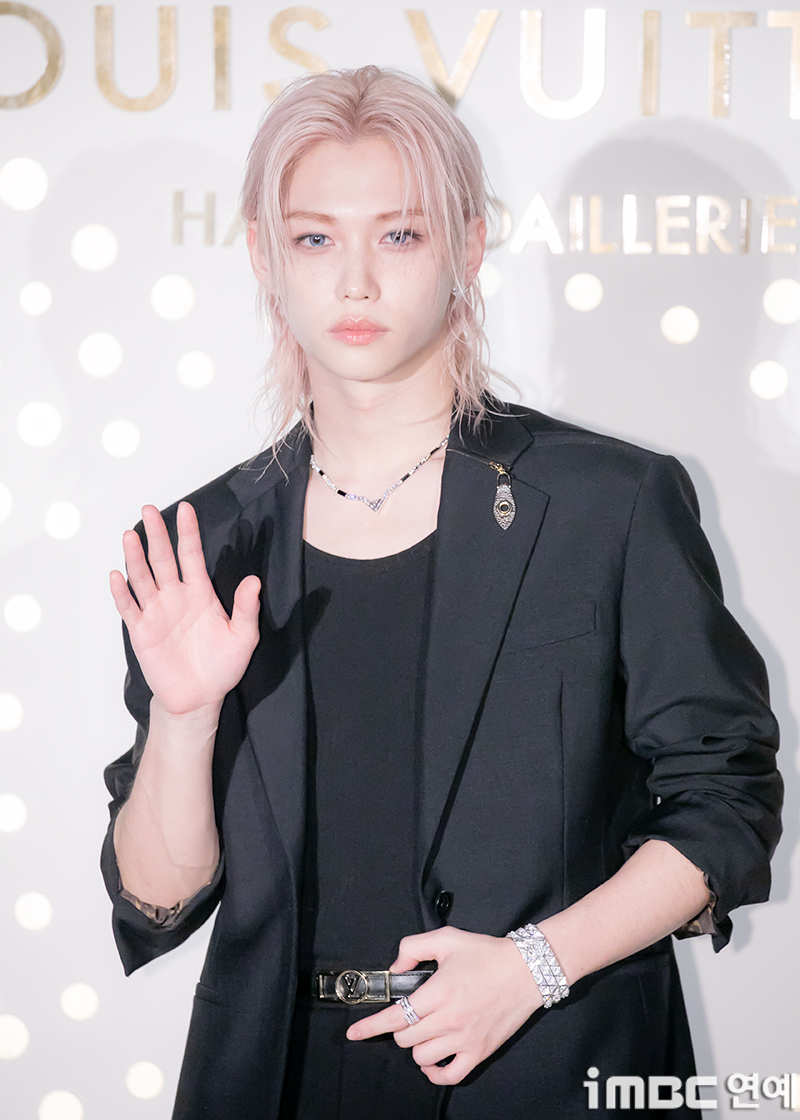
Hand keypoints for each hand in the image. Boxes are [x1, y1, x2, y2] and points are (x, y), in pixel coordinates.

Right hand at [109, 502, 260, 715]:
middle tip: (150, 509)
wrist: (200, 698)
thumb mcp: (243, 636)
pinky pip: (128, 607)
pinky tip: (117, 575)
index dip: (188, 532)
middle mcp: (175, 596)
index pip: (192, 555)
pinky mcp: (141, 631)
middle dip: (157, 534)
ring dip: (135, 556)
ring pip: (142, 577)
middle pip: (162, 559)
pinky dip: (121, 592)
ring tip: (131, 534)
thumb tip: (253, 580)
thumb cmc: (222, 666)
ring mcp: (156, 612)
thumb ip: (246, 608)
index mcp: (200, 593)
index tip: (186, 509)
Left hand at [345, 926, 542, 1084]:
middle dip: (400, 1027)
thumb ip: (413, 948)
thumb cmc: (486, 953)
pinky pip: (449, 1075)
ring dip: (417, 1045)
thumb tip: (395, 968)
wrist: (526, 970)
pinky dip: (435, 1071)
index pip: (395, 1016)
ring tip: (425, 1030)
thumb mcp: (446, 938)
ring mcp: (465, 1039)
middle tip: (411, 1014)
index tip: (355, 1033)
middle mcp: (449, 1019)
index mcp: (439, 991)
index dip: (370, 1027)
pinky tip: (433, 1059)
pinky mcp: (479, 1052)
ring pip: (422, 1057)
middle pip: (405, 1038)